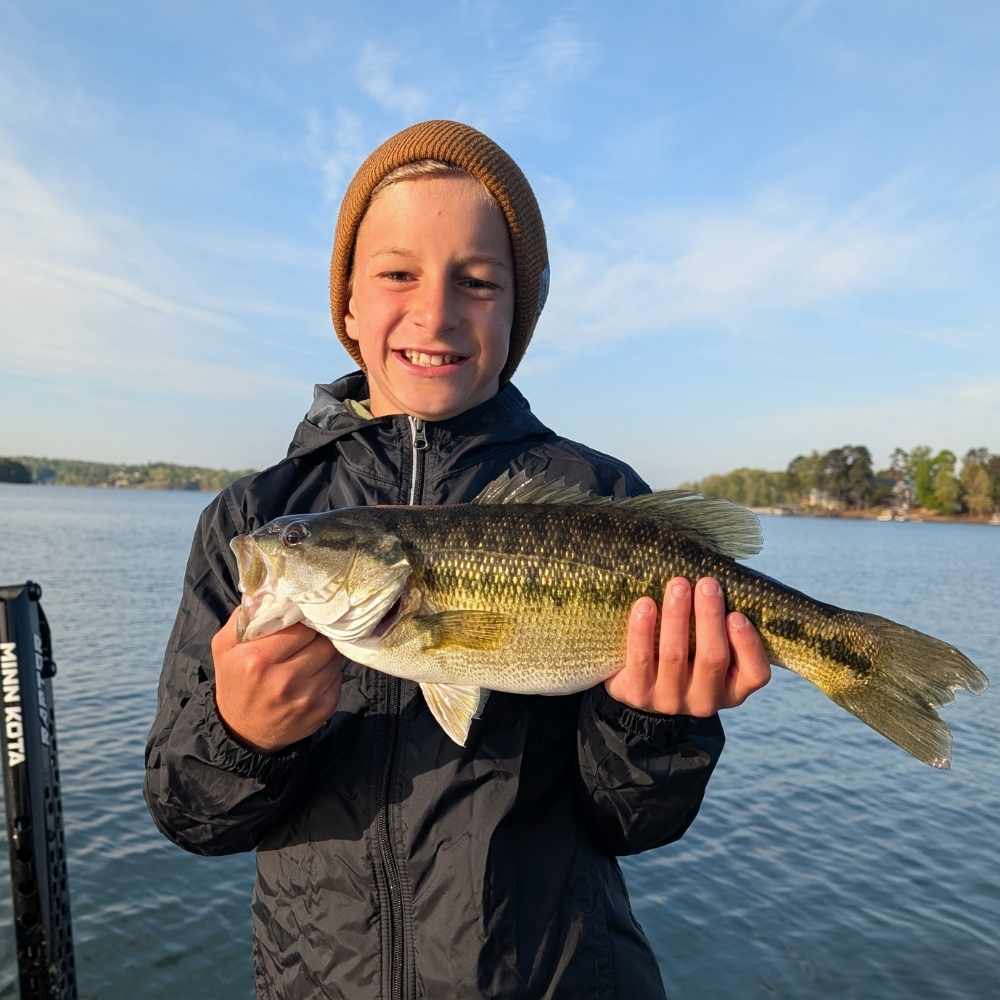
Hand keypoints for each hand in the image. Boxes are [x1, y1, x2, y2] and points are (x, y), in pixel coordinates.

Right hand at [211, 607, 343, 751]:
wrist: (241, 733)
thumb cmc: (234, 682)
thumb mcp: (224, 647)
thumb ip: (243, 616)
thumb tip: (269, 591)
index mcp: (258, 659)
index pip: (302, 626)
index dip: (305, 621)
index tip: (302, 620)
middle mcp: (284, 679)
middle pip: (322, 642)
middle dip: (318, 636)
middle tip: (310, 637)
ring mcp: (306, 698)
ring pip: (334, 658)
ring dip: (325, 653)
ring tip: (310, 655)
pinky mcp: (323, 710)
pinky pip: (338, 678)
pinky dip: (329, 673)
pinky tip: (313, 675)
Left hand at [606, 576, 770, 715]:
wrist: (639, 685)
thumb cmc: (685, 652)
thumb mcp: (708, 645)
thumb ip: (721, 621)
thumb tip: (722, 574)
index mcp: (733, 688)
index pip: (755, 674)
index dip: (748, 645)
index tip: (737, 614)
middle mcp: (705, 700)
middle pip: (712, 659)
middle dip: (710, 617)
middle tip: (707, 583)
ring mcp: (670, 700)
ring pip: (675, 656)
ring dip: (677, 616)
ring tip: (678, 584)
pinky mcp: (638, 693)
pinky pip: (641, 659)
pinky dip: (643, 630)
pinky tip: (645, 604)